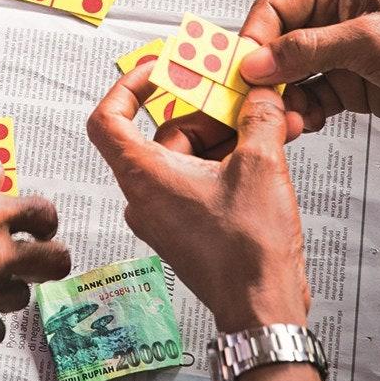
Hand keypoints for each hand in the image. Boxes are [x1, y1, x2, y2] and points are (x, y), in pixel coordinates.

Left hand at [88, 66, 308, 331]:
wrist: (263, 310)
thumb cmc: (248, 253)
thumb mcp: (260, 165)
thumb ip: (257, 118)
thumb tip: (259, 95)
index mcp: (145, 176)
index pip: (108, 119)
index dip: (129, 86)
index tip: (159, 70)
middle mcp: (146, 196)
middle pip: (166, 132)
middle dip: (211, 113)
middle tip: (247, 99)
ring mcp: (165, 214)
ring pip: (188, 156)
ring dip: (229, 138)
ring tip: (271, 124)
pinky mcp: (186, 228)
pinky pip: (199, 180)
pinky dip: (229, 163)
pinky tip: (267, 153)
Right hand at [237, 0, 379, 134]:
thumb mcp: (370, 40)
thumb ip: (310, 50)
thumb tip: (257, 62)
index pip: (274, 9)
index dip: (253, 39)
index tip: (241, 71)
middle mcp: (331, 16)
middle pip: (275, 44)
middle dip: (263, 74)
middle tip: (252, 101)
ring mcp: (338, 53)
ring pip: (289, 77)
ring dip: (282, 99)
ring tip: (283, 120)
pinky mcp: (347, 85)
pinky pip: (309, 99)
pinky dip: (302, 114)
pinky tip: (305, 123)